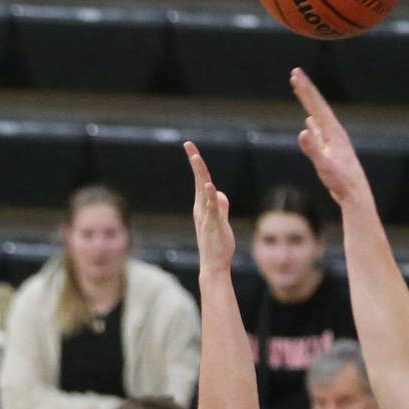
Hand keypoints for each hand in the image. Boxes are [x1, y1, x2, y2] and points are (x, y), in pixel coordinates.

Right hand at [183, 141, 233, 273]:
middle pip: (199, 180)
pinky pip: (211, 207)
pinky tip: (210, 185)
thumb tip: (219, 193)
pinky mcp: (212, 224)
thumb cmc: (217, 244)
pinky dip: (210, 196)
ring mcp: (206, 215)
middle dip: (194, 161)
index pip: (201, 181)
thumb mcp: (220, 221)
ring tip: (196, 157)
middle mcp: (201, 208)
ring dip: (200, 174)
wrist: (213, 264)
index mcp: (203, 206)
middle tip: (188, 144)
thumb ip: (220, 206)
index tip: (191, 148)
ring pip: (203, 190)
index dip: (197, 165)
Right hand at [290, 67, 371, 206]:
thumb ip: (313, 149)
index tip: (295, 74)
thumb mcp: (325, 166)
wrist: (356, 195)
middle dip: (306, 90)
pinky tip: (310, 121)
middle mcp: (335, 133)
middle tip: (295, 73)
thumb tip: (303, 131)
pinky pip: (321, 131)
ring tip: (301, 92)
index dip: (305, 90)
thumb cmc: (341, 183)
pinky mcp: (332, 150)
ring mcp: (334, 141)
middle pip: (318, 106)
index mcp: (334, 133)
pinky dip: (314, 123)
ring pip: (319, 117)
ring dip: (309, 104)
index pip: (317, 106)